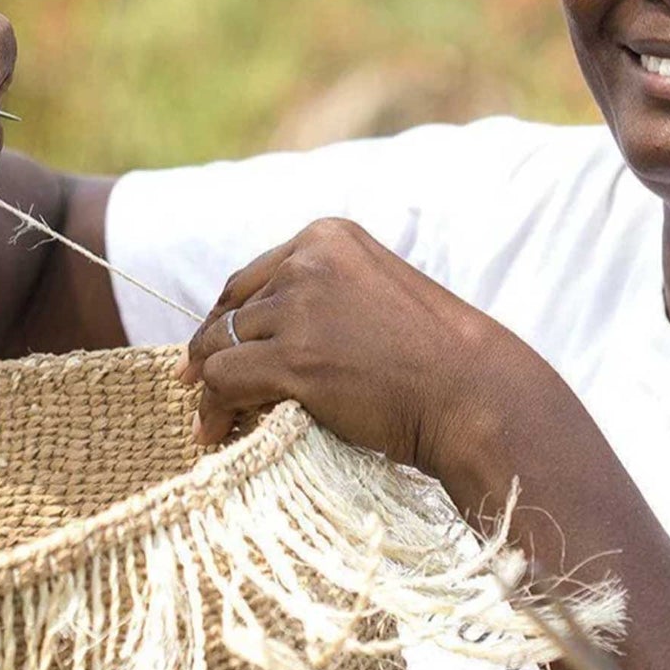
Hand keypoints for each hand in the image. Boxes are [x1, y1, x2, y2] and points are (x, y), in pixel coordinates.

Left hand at [178, 218, 518, 480]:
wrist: (472, 391)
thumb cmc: (432, 356)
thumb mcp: (373, 294)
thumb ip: (320, 296)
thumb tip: (250, 332)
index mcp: (328, 237)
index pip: (250, 278)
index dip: (226, 318)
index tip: (211, 349)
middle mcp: (308, 261)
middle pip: (231, 310)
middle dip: (211, 351)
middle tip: (197, 388)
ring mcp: (301, 308)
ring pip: (219, 346)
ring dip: (211, 387)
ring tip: (211, 421)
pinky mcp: (295, 359)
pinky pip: (224, 382)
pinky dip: (213, 410)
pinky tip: (215, 432)